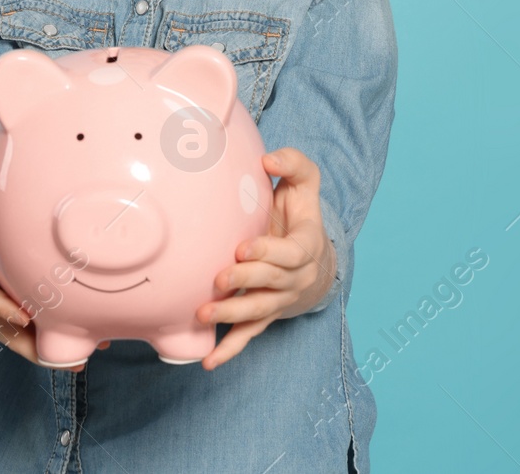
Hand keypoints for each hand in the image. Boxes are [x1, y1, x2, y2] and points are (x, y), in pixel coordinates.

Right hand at [0, 191, 108, 372]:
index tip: (22, 317)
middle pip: (6, 331)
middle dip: (31, 346)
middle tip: (60, 358)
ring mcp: (2, 311)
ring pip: (26, 337)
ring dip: (50, 350)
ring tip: (81, 358)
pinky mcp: (19, 312)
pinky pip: (38, 330)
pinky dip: (59, 339)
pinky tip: (90, 342)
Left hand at [195, 148, 336, 370]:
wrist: (316, 258)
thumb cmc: (300, 214)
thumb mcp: (305, 185)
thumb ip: (293, 165)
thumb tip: (269, 157)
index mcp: (305, 246)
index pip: (291, 253)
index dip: (268, 252)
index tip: (242, 248)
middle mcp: (295, 278)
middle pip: (271, 283)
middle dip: (245, 282)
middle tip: (219, 280)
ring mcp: (281, 299)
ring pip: (258, 312)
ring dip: (232, 315)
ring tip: (204, 315)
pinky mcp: (266, 315)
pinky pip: (250, 335)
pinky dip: (230, 349)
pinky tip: (209, 361)